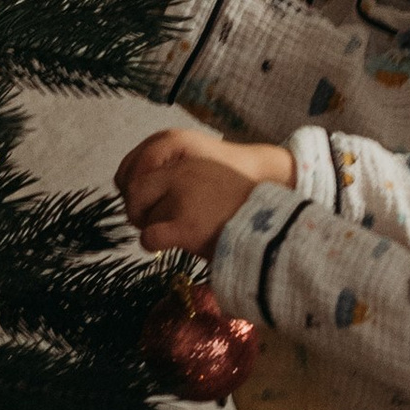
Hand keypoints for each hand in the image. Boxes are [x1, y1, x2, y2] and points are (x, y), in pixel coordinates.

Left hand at [117, 125, 295, 252]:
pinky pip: (149, 237)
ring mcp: (183, 201)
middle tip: (150, 223)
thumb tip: (152, 192)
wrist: (272, 223)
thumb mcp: (215, 179)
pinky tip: (165, 245)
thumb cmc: (245, 207)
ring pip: (145, 218)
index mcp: (190, 163)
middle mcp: (182, 176)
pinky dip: (151, 243)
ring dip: (154, 227)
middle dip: (138, 209)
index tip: (146, 205)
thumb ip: (187, 180)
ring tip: (175, 233)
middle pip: (136, 192)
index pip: (141, 168)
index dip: (139, 190)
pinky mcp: (185, 227)